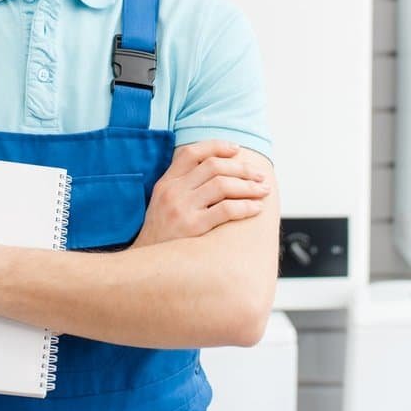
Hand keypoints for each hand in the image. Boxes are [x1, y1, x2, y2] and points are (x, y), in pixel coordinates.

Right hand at [133, 140, 271, 247]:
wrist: (146, 263)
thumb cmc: (162, 235)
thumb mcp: (163, 203)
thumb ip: (183, 185)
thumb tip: (216, 170)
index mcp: (166, 182)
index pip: (192, 153)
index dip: (217, 147)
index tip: (237, 149)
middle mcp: (173, 191)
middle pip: (214, 167)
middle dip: (242, 169)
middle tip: (260, 176)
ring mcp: (182, 208)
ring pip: (223, 185)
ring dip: (249, 186)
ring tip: (263, 191)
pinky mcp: (193, 227)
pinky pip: (226, 210)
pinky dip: (245, 206)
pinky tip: (256, 208)